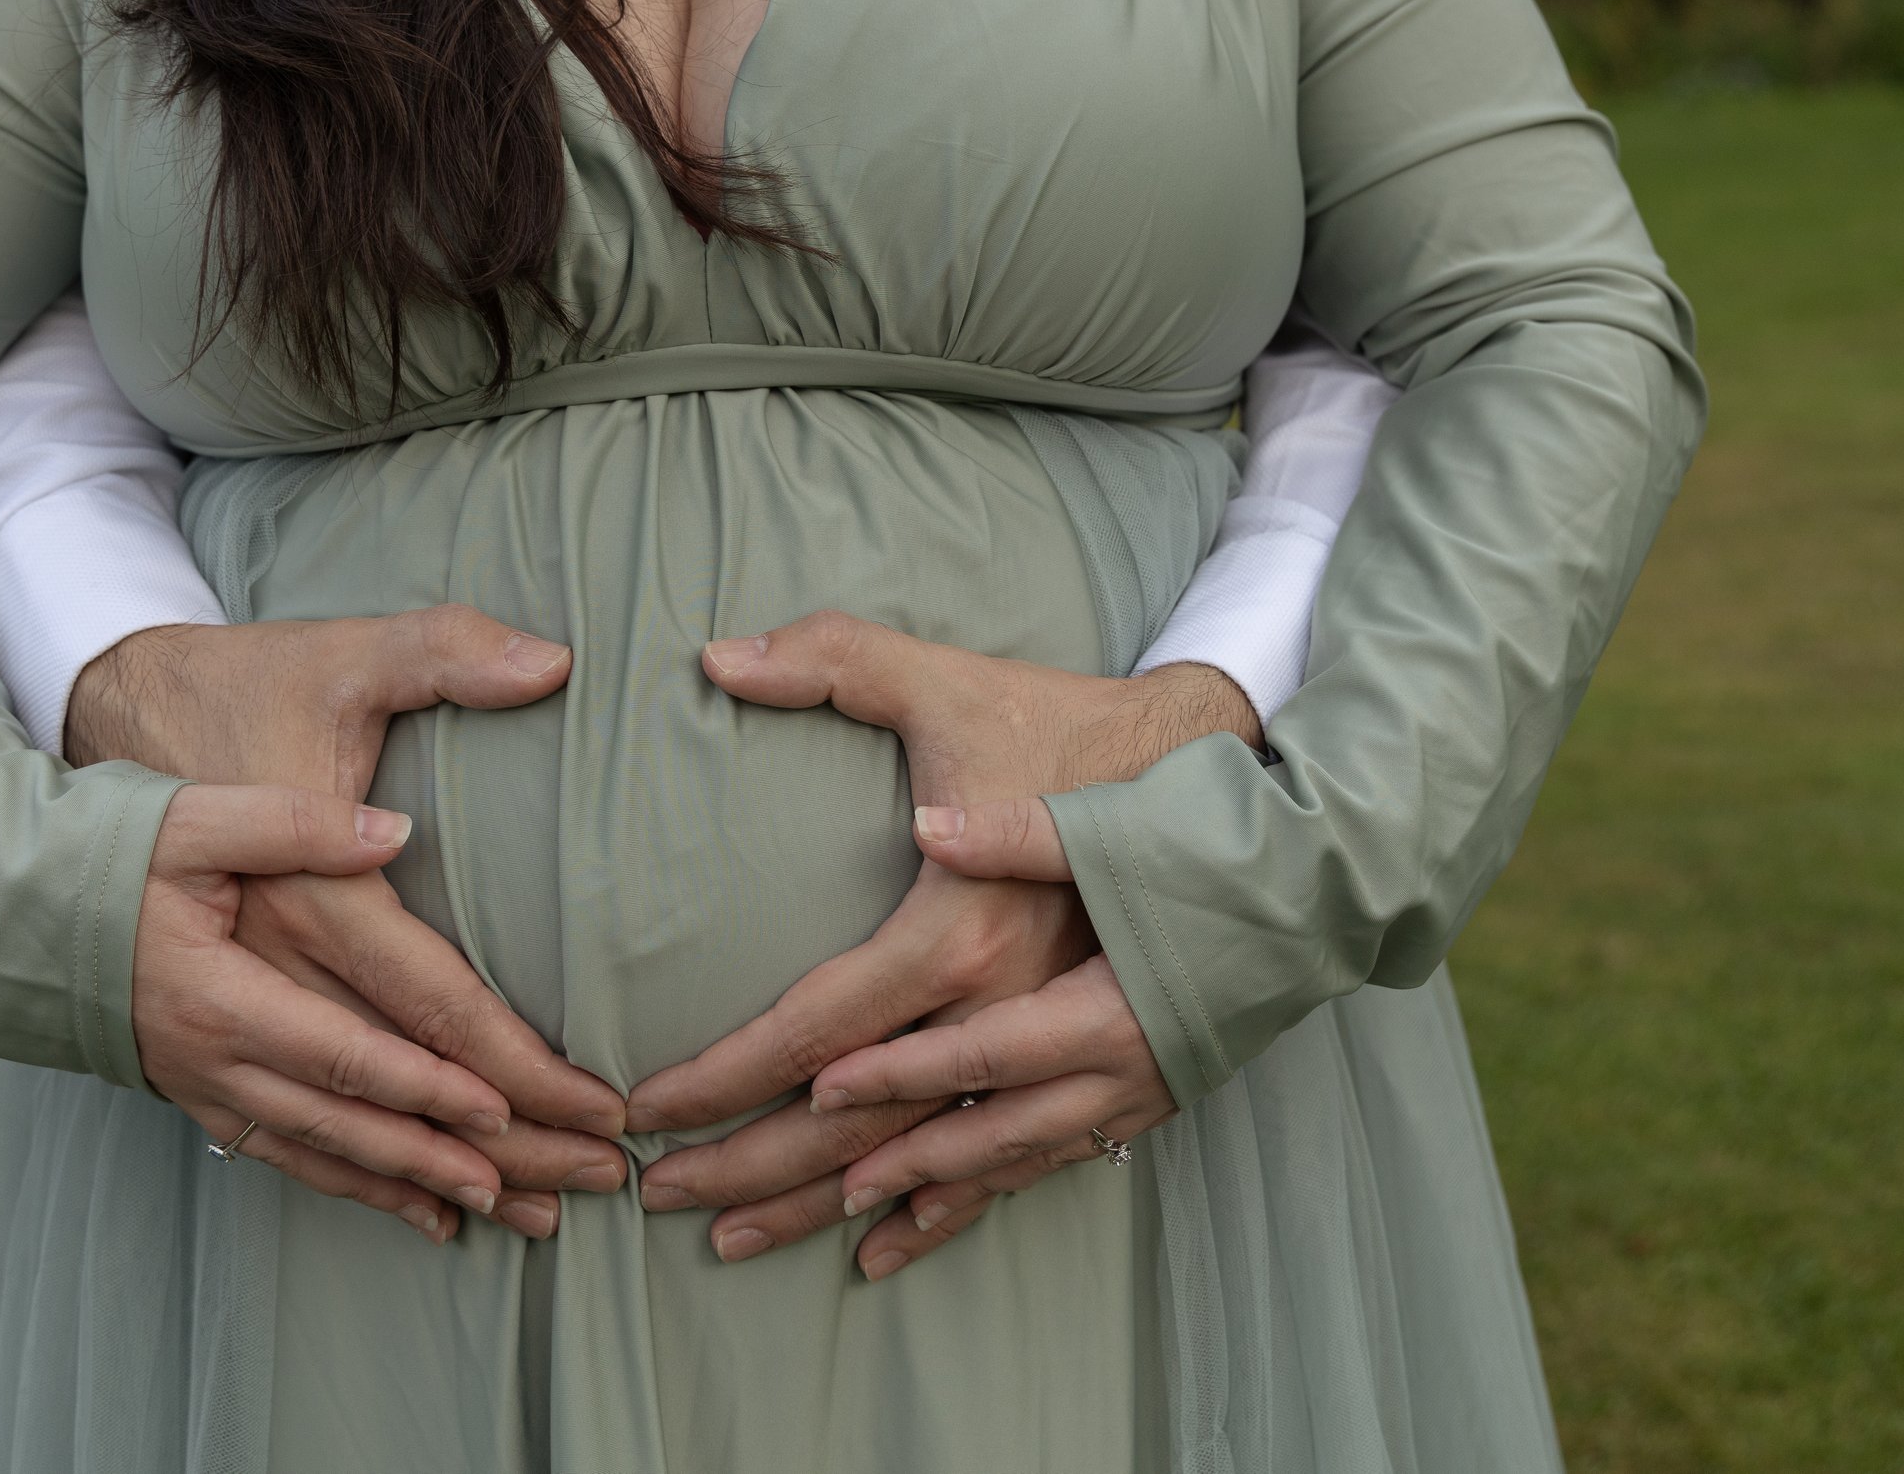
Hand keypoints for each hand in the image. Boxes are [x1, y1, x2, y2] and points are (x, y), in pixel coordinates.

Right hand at [82, 607, 627, 1239]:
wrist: (11, 903)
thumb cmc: (109, 846)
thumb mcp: (189, 816)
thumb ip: (289, 822)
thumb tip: (394, 834)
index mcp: (222, 990)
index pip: (352, 1046)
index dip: (435, 1081)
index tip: (519, 1104)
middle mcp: (219, 1058)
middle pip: (364, 1121)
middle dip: (476, 1155)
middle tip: (576, 1178)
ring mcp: (210, 1088)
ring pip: (338, 1155)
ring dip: (435, 1187)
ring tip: (531, 1215)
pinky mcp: (209, 1096)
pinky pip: (297, 1160)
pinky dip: (368, 1191)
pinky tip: (435, 1217)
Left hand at [626, 611, 1254, 1275]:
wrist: (1253, 784)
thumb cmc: (1092, 733)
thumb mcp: (960, 686)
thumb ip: (843, 665)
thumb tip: (726, 660)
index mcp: (967, 935)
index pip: (821, 1031)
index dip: (728, 1077)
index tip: (650, 1108)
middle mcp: (1019, 1019)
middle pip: (864, 1126)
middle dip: (757, 1169)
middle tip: (662, 1197)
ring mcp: (1080, 1065)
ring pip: (935, 1164)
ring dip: (834, 1206)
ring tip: (743, 1238)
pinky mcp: (1124, 1078)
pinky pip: (1023, 1167)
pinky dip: (950, 1209)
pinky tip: (887, 1244)